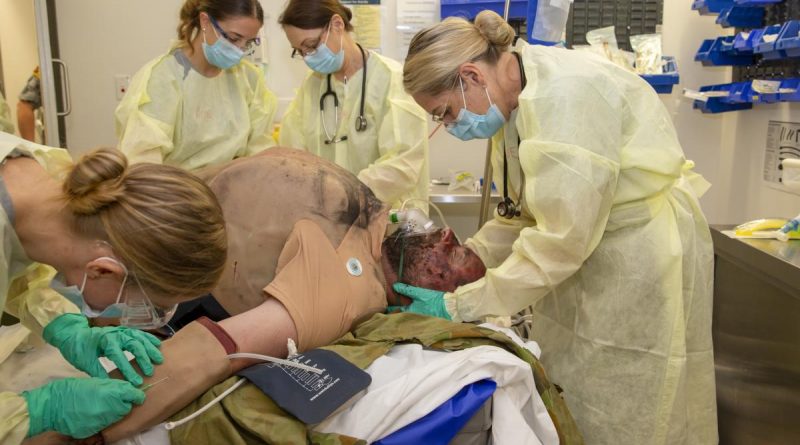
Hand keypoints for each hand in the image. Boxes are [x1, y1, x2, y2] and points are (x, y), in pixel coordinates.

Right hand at [23, 377, 144, 438]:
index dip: (136, 395)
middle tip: (115, 399)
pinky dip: (101, 420)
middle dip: (124, 404)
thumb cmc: (69, 390)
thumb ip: (111, 386)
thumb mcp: (93, 382)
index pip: (133, 395)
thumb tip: (125, 388)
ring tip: (102, 406)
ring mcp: (101, 421)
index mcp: (110, 393)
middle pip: (126, 408)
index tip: (136, 395)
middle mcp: (109, 408)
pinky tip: (92, 414)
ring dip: (114, 412)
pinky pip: (103, 425)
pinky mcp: (93, 430)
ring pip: (116, 417)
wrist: (49, 407)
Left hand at [44, 313, 162, 385]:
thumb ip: (99, 373)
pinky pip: (140, 333)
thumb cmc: (78, 349)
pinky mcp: (124, 330)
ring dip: (150, 349)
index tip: (135, 382)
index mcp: (104, 341)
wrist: (74, 334)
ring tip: (159, 360)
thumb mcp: (85, 362)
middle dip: (143, 359)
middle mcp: (115, 333)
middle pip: (133, 345)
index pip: (119, 356)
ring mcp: (121, 330)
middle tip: (150, 372)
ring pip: (139, 338)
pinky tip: (157, 345)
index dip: (128, 369)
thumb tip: (112, 386)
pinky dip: (149, 339)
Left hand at [387, 283, 451, 319]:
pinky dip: (408, 318)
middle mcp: (412, 319)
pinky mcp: (424, 322)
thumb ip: (407, 290)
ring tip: (393, 313)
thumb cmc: (435, 301)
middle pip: (399, 317)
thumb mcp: (420, 294)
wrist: (451, 309)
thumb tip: (394, 286)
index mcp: (409, 312)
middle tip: (383, 312)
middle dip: (392, 314)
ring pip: (405, 319)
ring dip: (399, 316)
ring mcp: (417, 322)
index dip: (388, 309)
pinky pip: (412, 321)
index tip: (380, 307)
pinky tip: (407, 315)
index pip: (395, 311)